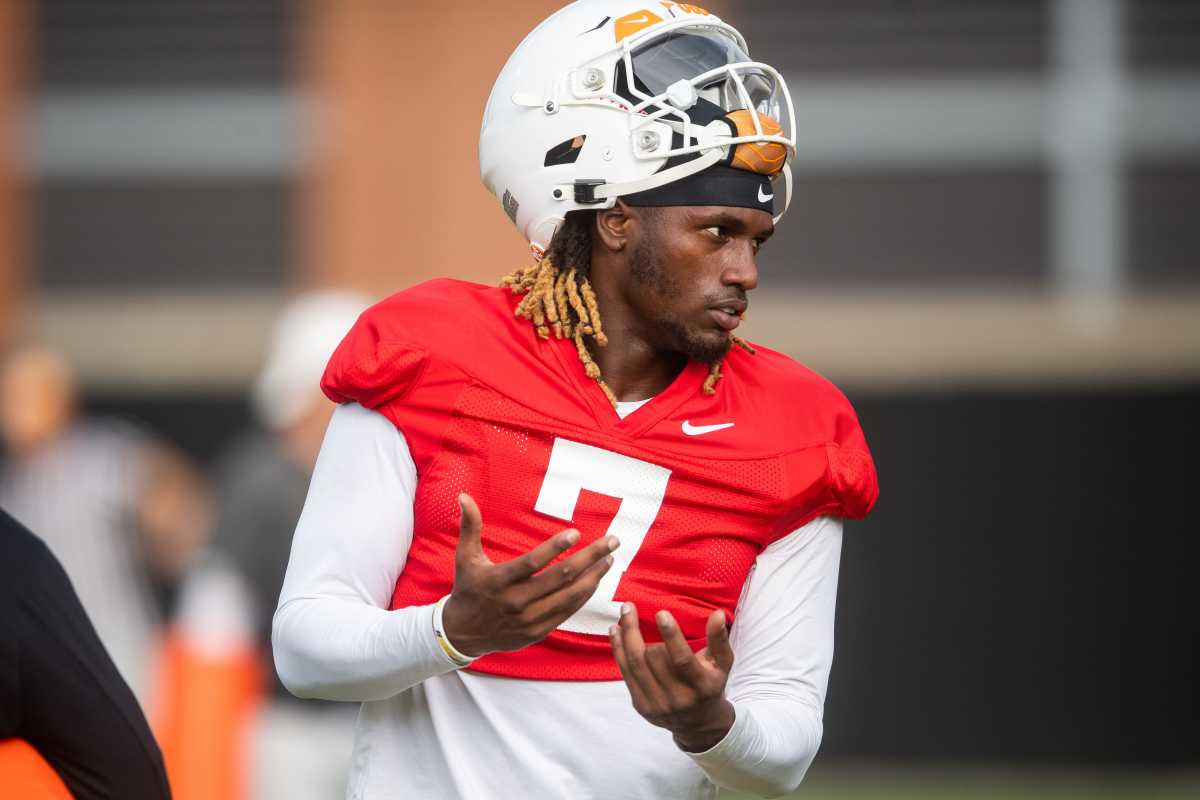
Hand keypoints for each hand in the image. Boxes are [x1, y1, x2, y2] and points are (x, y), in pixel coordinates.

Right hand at [441, 493, 618, 656]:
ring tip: (609, 560)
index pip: (532, 563)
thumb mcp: (465, 557)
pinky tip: (595, 581)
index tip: (576, 534)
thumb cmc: (468, 589)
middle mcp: (516, 601)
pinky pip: (566, 612)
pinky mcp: (538, 631)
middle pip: (561, 577)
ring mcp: (529, 619)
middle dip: (590, 558)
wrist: (463, 634)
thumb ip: (470, 526)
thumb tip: (464, 496)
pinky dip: (583, 596)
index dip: (555, 548)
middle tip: (611, 542)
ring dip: (593, 577)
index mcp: (500, 580)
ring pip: (569, 596)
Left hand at [609, 603, 735, 752]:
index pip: (682, 660)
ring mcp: (658, 705)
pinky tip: (615, 632)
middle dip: (640, 631)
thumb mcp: (722, 664)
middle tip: (630, 607)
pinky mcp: (642, 706)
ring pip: (635, 665)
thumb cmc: (710, 684)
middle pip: (653, 659)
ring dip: (626, 636)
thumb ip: (719, 639)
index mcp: (702, 686)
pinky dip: (618, 650)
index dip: (671, 636)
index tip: (660, 613)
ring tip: (623, 613)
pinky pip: (626, 673)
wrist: (698, 724)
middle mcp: (679, 699)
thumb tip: (717, 613)